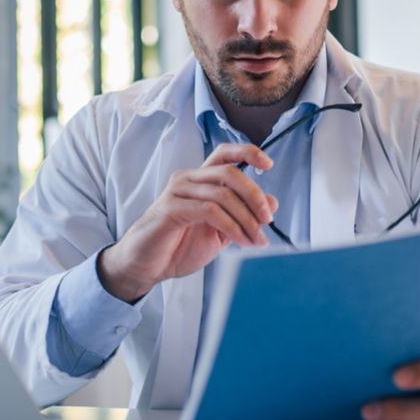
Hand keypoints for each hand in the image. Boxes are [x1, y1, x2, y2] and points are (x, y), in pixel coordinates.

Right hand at [97, 143, 278, 302]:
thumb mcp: (220, 231)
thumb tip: (272, 202)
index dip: (247, 153)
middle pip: (229, 172)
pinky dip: (232, 226)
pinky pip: (210, 211)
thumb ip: (242, 215)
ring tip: (256, 239)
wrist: (147, 266)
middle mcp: (188, 179)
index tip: (268, 164)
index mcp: (199, 180)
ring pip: (223, 193)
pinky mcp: (171, 209)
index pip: (224, 154)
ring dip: (246, 218)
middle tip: (268, 218)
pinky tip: (240, 241)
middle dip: (255, 195)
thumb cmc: (178, 247)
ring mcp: (177, 192)